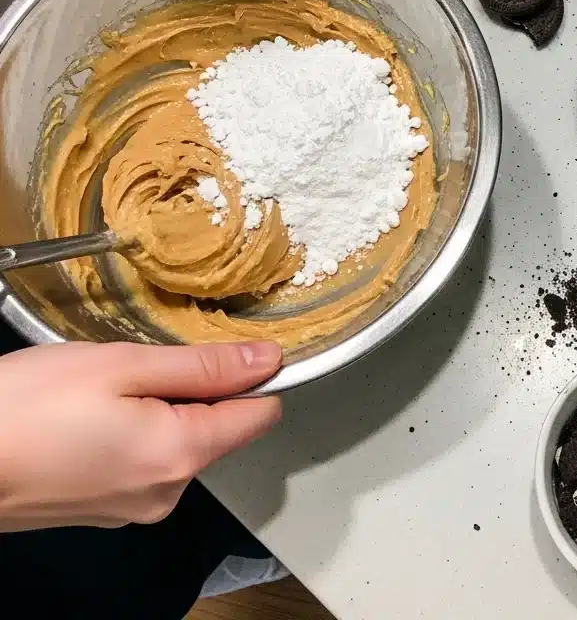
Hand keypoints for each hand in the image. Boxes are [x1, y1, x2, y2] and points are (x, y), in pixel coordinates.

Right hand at [0, 340, 281, 530]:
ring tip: (108, 390)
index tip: (228, 349)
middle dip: (196, 390)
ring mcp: (133, 506)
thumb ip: (205, 367)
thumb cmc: (28, 408)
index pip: (259, 416)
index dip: (255, 376)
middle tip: (142, 365)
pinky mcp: (104, 508)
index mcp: (180, 456)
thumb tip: (268, 360)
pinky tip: (92, 415)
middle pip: (219, 428)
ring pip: (179, 442)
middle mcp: (167, 493)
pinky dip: (133, 432)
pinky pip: (144, 460)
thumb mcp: (124, 366)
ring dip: (160, 409)